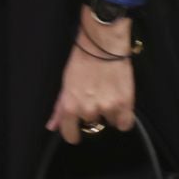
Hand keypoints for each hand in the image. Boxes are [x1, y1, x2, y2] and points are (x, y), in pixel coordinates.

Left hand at [48, 15, 136, 144]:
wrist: (103, 43)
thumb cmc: (82, 58)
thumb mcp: (66, 82)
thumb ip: (60, 108)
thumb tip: (53, 126)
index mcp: (70, 106)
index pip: (70, 135)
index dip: (73, 133)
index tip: (77, 130)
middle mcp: (88, 111)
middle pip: (91, 124)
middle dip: (93, 112)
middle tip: (95, 94)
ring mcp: (107, 108)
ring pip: (109, 122)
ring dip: (110, 112)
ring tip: (109, 92)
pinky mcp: (125, 104)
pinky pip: (125, 124)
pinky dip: (124, 117)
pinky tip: (120, 103)